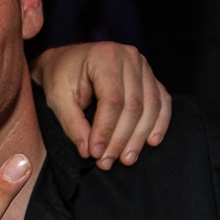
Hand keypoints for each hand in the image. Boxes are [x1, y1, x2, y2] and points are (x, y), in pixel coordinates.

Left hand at [32, 42, 171, 169]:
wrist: (65, 61)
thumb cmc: (59, 77)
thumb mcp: (57, 99)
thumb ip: (73, 124)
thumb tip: (90, 151)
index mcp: (105, 57)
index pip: (112, 100)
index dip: (106, 130)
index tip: (96, 153)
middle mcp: (130, 57)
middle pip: (134, 106)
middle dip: (121, 138)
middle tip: (108, 162)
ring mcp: (143, 66)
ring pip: (151, 107)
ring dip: (140, 137)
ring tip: (126, 159)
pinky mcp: (150, 77)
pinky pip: (162, 102)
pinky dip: (159, 123)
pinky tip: (151, 141)